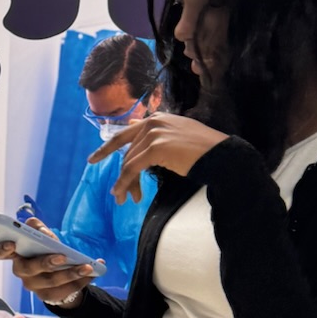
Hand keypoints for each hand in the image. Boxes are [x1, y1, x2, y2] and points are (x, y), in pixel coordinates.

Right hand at [0, 240, 95, 308]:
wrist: (58, 277)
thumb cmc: (45, 251)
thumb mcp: (43, 238)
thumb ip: (38, 229)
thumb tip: (41, 231)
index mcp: (16, 254)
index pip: (1, 253)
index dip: (3, 249)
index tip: (11, 244)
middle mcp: (21, 271)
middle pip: (29, 269)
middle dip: (45, 262)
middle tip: (62, 256)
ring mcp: (34, 286)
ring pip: (51, 281)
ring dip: (71, 273)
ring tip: (86, 267)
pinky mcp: (49, 296)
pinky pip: (66, 289)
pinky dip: (81, 280)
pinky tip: (93, 273)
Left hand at [90, 111, 227, 203]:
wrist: (222, 155)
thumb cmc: (203, 151)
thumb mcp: (176, 137)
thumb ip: (155, 135)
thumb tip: (133, 131)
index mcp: (157, 119)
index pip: (125, 133)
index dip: (107, 148)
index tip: (94, 159)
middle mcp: (153, 122)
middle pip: (127, 152)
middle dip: (123, 175)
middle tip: (120, 194)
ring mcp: (154, 134)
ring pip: (128, 162)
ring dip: (124, 183)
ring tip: (123, 199)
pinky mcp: (155, 147)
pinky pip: (132, 168)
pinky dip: (125, 182)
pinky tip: (123, 194)